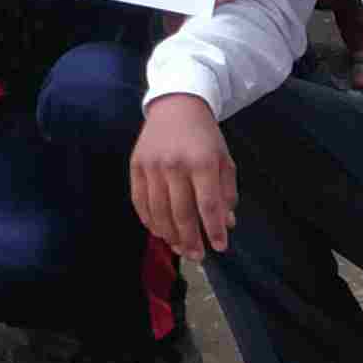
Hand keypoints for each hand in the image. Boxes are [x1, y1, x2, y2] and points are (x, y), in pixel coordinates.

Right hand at [129, 92, 234, 257]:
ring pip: (159, 211)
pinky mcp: (135, 165)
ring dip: (169, 234)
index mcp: (202, 162)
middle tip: (197, 256)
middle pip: (181, 212)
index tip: (220, 247)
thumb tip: (225, 223)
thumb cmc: (205, 136)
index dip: (214, 229)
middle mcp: (175, 164)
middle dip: (190, 239)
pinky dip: (148, 219)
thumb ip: (226, 192)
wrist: (176, 106)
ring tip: (178, 248)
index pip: (208, 204)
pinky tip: (158, 231)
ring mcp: (152, 165)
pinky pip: (140, 200)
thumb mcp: (224, 160)